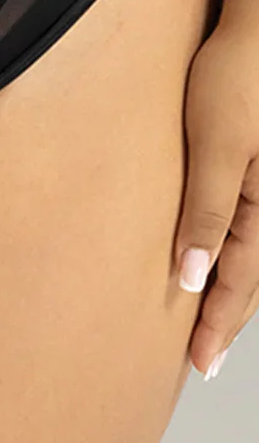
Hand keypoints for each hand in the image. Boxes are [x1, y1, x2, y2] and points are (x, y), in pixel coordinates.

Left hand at [175, 14, 258, 379]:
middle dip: (226, 319)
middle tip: (203, 363)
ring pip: (252, 254)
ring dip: (233, 292)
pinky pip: (249, 226)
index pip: (239, 283)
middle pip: (251, 276)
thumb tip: (191, 278)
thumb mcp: (216, 148)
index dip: (218, 326)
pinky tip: (218, 262)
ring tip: (210, 325)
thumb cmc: (237, 77)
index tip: (199, 366)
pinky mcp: (256, 166)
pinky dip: (234, 255)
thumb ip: (205, 213)